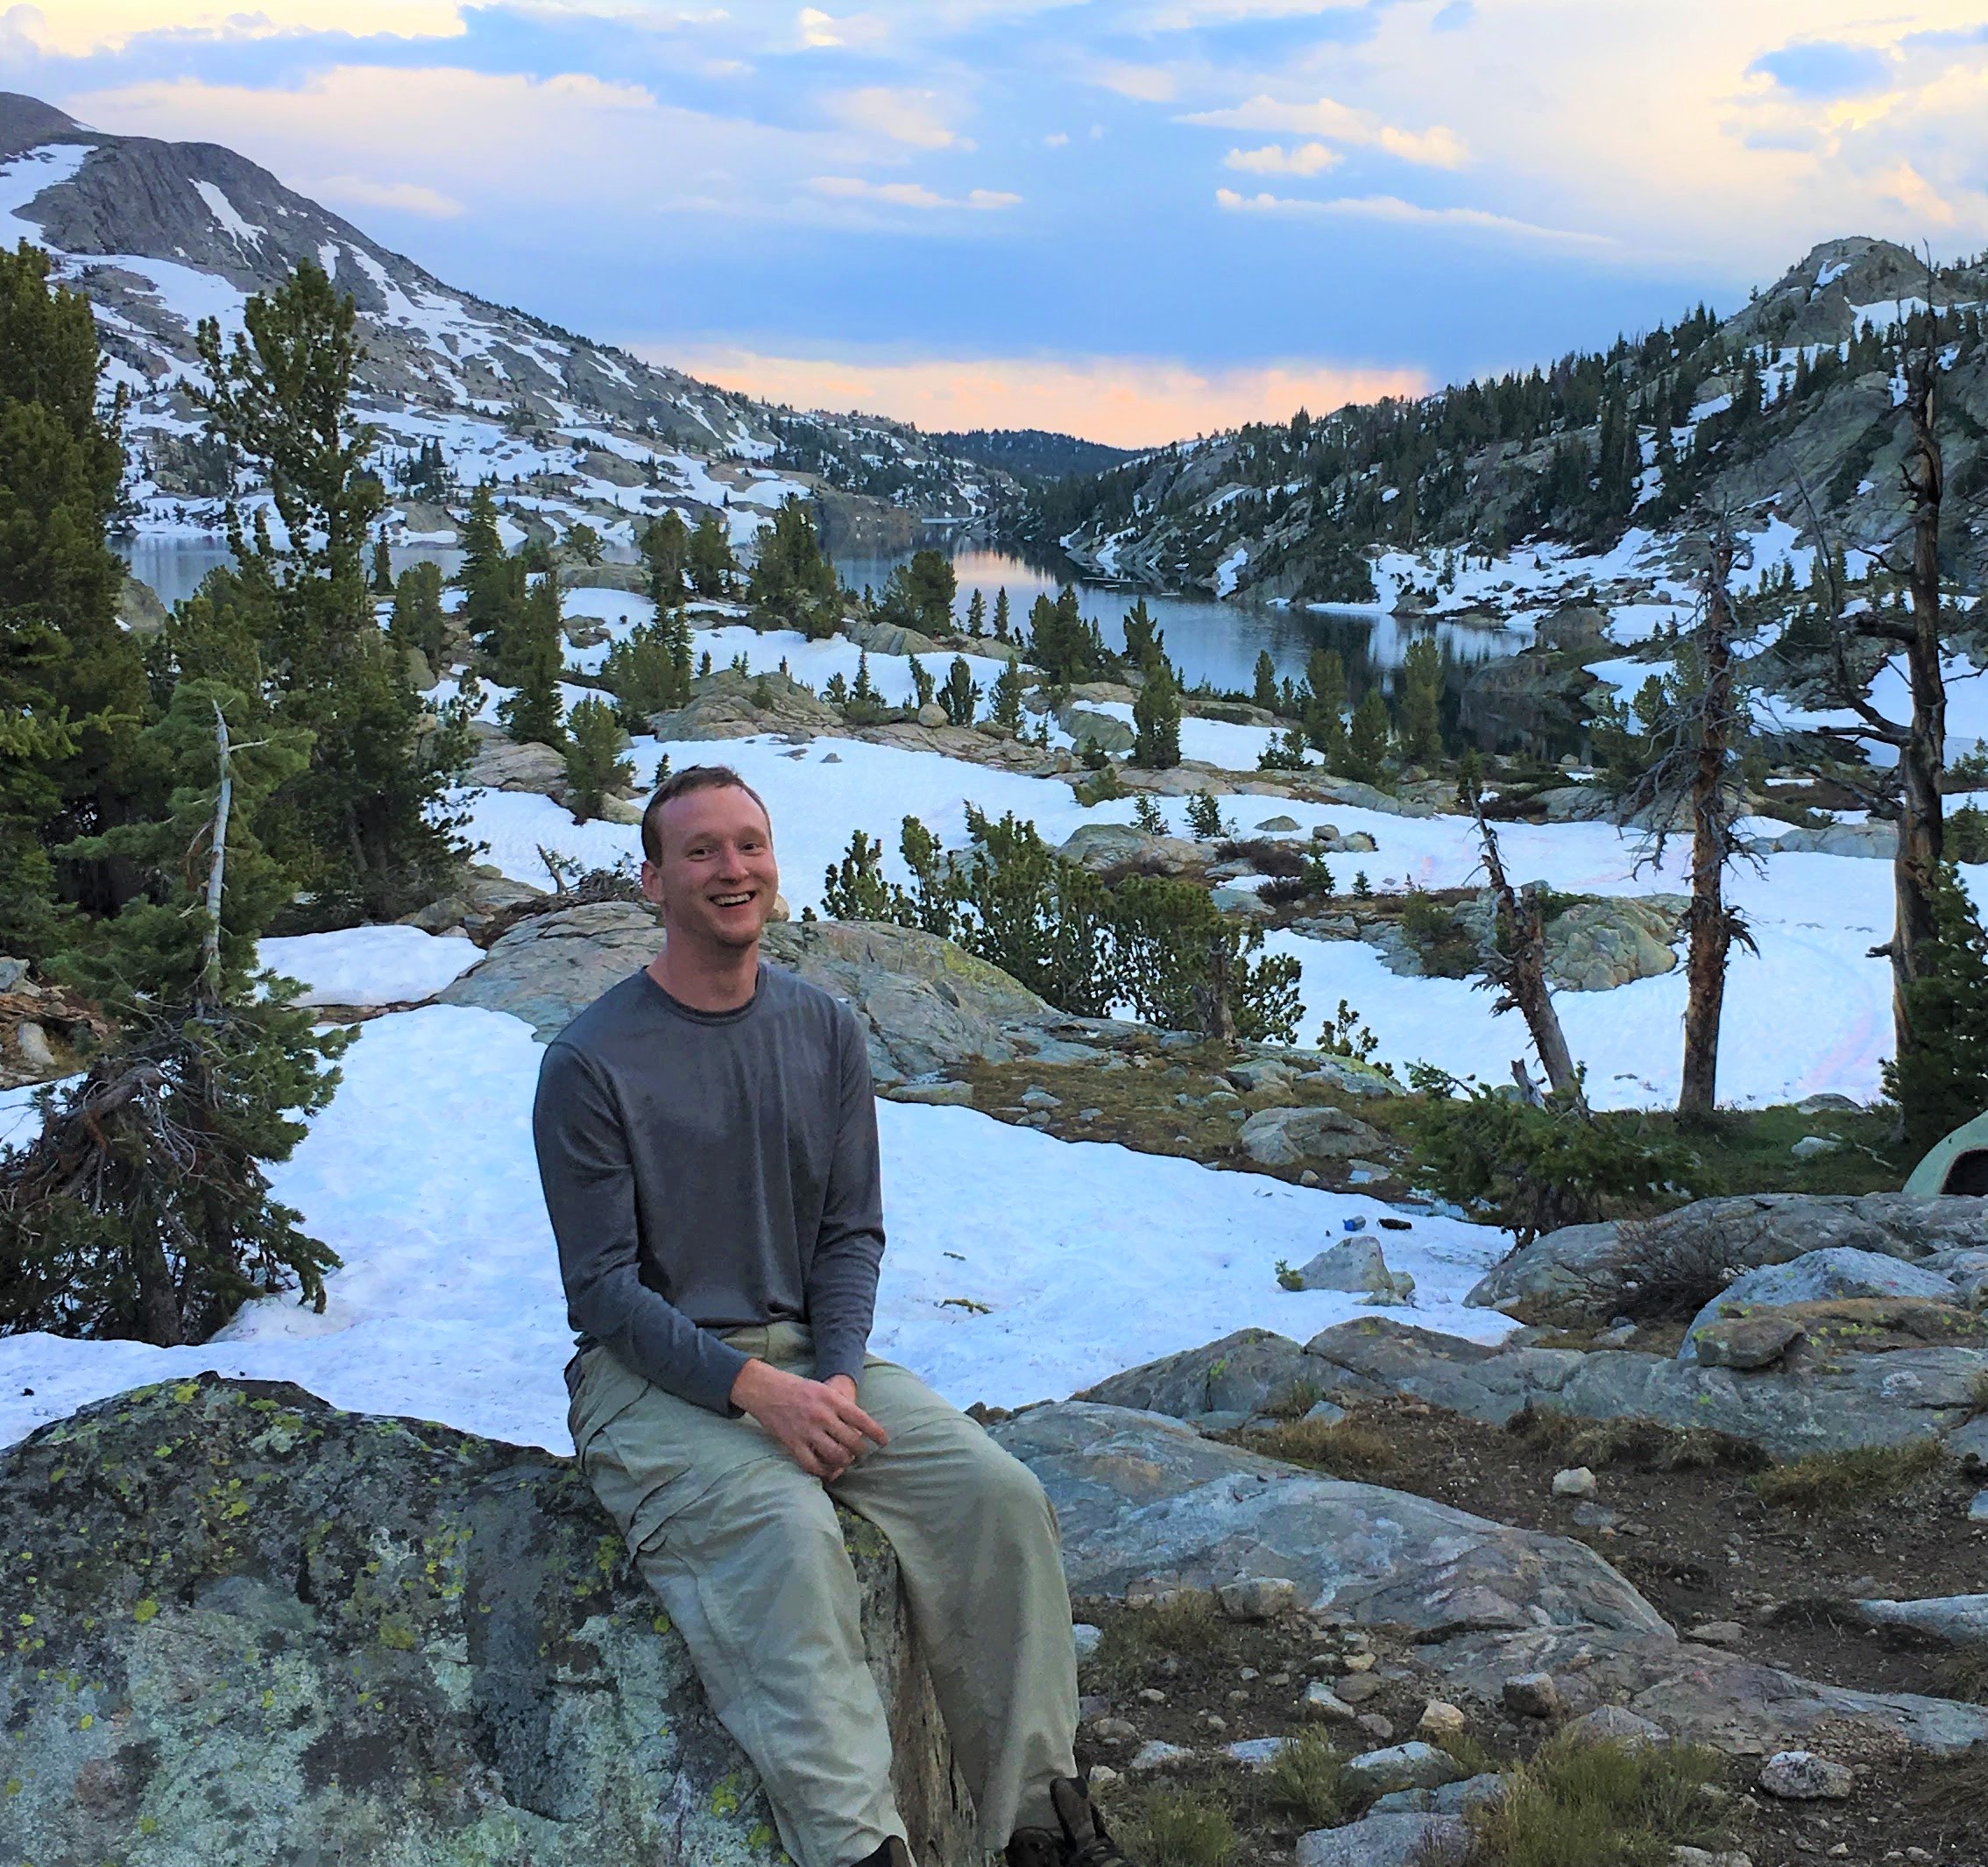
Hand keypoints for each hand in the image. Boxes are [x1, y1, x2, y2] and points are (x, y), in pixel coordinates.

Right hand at [731, 1360, 888, 1479]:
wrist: (765, 1389)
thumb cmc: (797, 1388)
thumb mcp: (822, 1388)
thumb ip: (839, 1405)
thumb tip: (858, 1426)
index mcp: (832, 1399)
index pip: (862, 1420)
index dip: (876, 1433)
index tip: (884, 1441)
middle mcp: (822, 1415)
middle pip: (851, 1442)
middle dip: (860, 1451)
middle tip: (859, 1453)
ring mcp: (807, 1431)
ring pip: (835, 1456)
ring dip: (844, 1462)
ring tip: (845, 1460)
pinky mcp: (793, 1443)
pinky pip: (813, 1465)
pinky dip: (823, 1471)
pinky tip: (827, 1470)